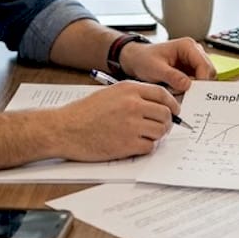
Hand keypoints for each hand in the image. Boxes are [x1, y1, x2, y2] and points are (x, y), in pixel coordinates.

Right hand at [50, 82, 179, 160]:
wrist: (64, 128)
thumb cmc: (84, 112)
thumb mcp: (110, 94)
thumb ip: (134, 96)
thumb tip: (157, 106)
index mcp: (129, 90)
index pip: (163, 94)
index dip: (172, 104)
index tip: (174, 111)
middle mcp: (133, 105)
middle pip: (165, 114)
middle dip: (166, 122)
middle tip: (160, 128)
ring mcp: (131, 125)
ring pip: (160, 131)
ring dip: (157, 136)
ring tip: (146, 137)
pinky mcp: (127, 145)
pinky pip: (149, 147)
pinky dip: (147, 148)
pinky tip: (136, 145)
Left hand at [120, 38, 215, 91]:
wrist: (137, 60)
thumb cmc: (144, 59)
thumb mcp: (155, 69)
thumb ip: (172, 76)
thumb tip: (187, 85)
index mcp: (187, 46)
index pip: (204, 64)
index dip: (202, 80)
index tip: (194, 92)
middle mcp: (194, 51)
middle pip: (208, 72)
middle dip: (199, 85)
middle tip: (185, 94)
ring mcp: (194, 61)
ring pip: (205, 78)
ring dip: (194, 87)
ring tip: (177, 90)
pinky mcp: (191, 70)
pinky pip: (197, 82)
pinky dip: (190, 89)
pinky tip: (178, 90)